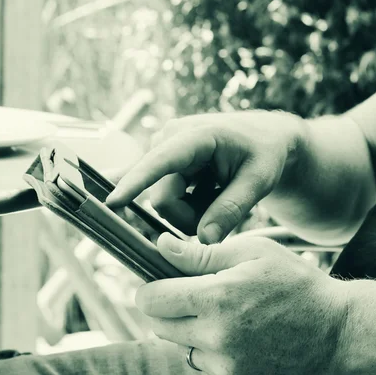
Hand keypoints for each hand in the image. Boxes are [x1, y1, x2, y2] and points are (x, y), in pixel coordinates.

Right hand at [106, 111, 306, 243]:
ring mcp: (162, 153)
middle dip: (191, 216)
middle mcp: (168, 140)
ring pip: (164, 205)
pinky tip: (177, 194)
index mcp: (195, 135)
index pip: (160, 163)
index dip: (135, 183)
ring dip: (192, 211)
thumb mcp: (259, 181)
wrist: (262, 138)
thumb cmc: (263, 154)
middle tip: (224, 208)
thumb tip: (204, 239)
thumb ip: (231, 209)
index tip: (112, 202)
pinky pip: (162, 198)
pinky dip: (182, 206)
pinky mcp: (161, 166)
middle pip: (163, 200)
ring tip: (218, 194)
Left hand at [135, 234, 348, 374]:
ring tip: (225, 315)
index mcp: (217, 298)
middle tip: (196, 294)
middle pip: (159, 325)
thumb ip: (200, 253)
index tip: (157, 281)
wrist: (338, 333)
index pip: (152, 300)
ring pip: (180, 346)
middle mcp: (216, 337)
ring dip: (189, 331)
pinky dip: (208, 351)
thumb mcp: (252, 253)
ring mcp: (226, 367)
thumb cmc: (296, 284)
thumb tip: (160, 245)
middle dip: (169, 307)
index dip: (148, 288)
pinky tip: (236, 336)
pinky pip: (202, 366)